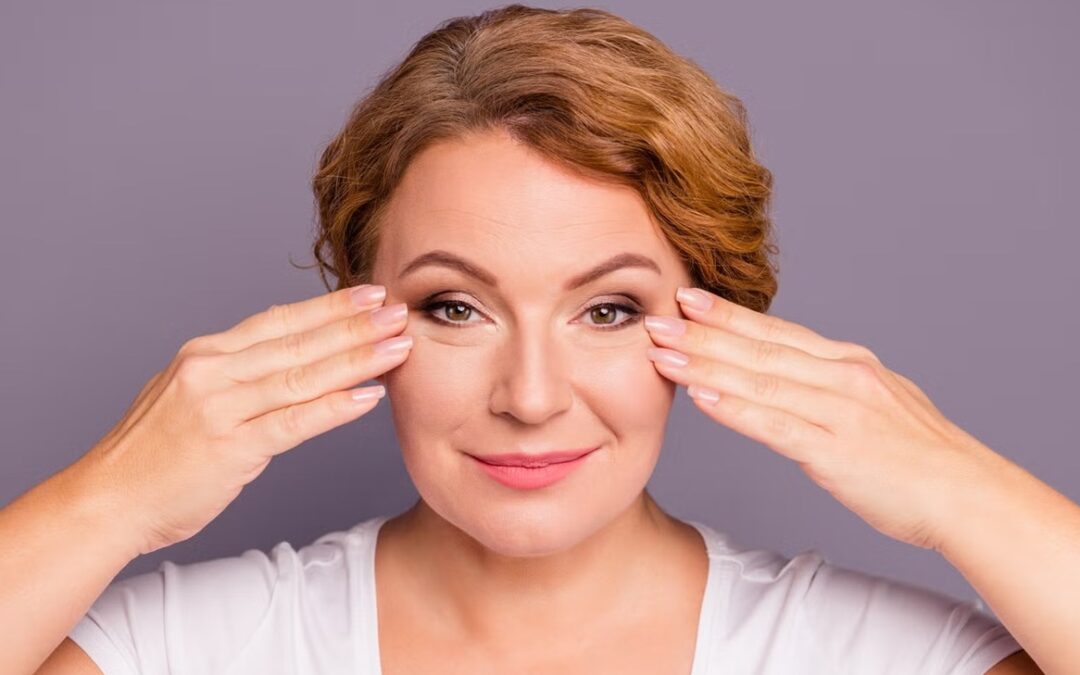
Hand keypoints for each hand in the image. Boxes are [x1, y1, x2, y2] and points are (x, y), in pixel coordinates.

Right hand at [71, 284, 412, 555]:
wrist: (105, 500)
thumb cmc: (148, 456)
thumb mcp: (185, 396)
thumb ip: (231, 377)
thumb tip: (277, 363)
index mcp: (205, 354)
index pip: (279, 321)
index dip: (329, 306)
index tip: (369, 294)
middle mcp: (213, 372)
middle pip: (299, 341)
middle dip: (355, 325)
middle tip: (399, 310)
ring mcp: (222, 408)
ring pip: (303, 376)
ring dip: (357, 359)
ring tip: (398, 347)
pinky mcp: (231, 448)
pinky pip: (294, 422)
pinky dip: (334, 408)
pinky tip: (368, 397)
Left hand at [644, 286, 998, 551]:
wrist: (966, 492)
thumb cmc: (921, 455)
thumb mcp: (878, 400)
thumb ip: (833, 387)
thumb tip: (795, 378)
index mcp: (848, 363)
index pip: (776, 331)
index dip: (728, 315)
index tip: (688, 297)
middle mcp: (840, 377)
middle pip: (758, 349)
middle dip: (701, 333)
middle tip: (653, 317)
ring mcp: (838, 411)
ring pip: (759, 381)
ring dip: (704, 366)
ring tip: (660, 353)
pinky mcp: (835, 450)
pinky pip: (776, 426)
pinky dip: (735, 410)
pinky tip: (701, 399)